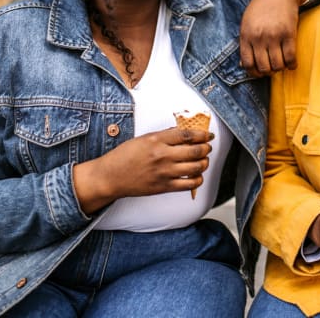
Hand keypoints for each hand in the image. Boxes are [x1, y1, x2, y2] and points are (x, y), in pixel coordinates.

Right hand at [73, 127, 212, 213]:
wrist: (111, 177)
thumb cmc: (125, 155)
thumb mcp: (144, 138)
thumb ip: (164, 135)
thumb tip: (183, 132)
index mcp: (157, 140)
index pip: (187, 134)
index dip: (202, 134)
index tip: (208, 135)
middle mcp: (163, 155)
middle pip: (195, 151)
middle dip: (206, 148)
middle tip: (208, 147)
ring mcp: (164, 172)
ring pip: (195, 168)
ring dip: (204, 163)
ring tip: (204, 160)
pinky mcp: (164, 187)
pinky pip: (188, 185)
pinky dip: (197, 180)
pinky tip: (197, 176)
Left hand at [240, 0, 314, 75]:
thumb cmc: (261, 7)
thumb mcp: (247, 23)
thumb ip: (246, 43)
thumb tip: (244, 65)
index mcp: (246, 35)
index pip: (248, 64)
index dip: (254, 73)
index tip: (260, 72)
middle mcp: (259, 37)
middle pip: (264, 67)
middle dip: (268, 72)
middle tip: (272, 68)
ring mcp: (274, 36)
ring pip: (277, 65)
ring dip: (280, 68)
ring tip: (281, 64)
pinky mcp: (289, 34)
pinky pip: (290, 58)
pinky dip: (292, 65)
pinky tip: (292, 64)